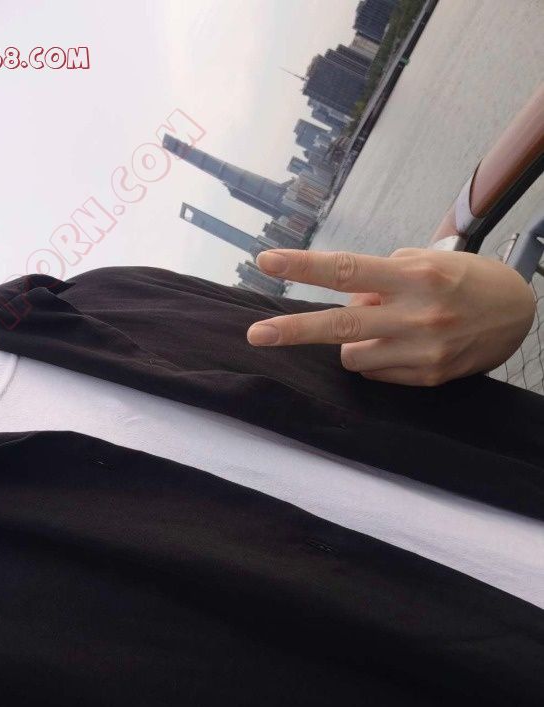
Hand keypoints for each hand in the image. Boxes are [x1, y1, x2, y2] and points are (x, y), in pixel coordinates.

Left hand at [246, 247, 535, 385]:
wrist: (517, 316)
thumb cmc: (463, 279)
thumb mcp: (425, 262)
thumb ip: (380, 278)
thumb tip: (345, 300)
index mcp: (414, 276)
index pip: (347, 270)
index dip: (303, 267)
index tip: (267, 262)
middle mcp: (416, 315)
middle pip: (340, 325)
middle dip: (293, 331)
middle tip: (255, 334)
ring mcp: (421, 352)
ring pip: (351, 355)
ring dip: (354, 340)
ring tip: (387, 327)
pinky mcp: (426, 378)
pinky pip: (374, 372)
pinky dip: (376, 358)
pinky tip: (403, 345)